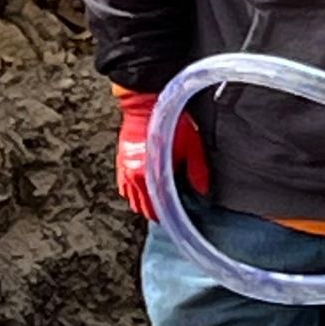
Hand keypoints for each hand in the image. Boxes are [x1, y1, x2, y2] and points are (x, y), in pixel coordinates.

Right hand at [115, 89, 208, 222]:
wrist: (145, 103)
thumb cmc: (170, 123)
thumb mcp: (191, 146)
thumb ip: (197, 171)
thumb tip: (203, 191)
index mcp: (150, 176)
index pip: (157, 208)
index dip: (166, 217)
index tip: (175, 221)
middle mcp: (134, 177)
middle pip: (142, 207)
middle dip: (155, 212)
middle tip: (168, 214)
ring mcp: (125, 170)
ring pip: (131, 199)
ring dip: (142, 204)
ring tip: (156, 205)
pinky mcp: (121, 162)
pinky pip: (123, 187)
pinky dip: (132, 193)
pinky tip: (143, 192)